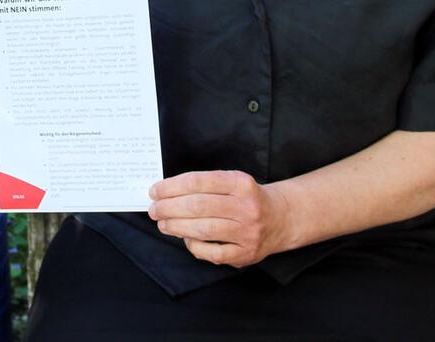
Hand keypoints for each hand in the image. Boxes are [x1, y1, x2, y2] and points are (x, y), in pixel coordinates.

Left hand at [147, 170, 293, 267]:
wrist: (281, 218)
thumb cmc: (246, 198)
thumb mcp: (232, 181)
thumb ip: (204, 185)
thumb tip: (166, 193)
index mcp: (241, 183)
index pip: (198, 182)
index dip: (172, 186)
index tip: (154, 191)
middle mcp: (246, 207)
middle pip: (198, 206)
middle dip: (169, 207)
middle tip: (154, 209)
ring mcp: (248, 232)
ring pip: (204, 230)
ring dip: (176, 226)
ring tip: (162, 223)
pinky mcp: (246, 254)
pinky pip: (213, 253)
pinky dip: (194, 246)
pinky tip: (184, 238)